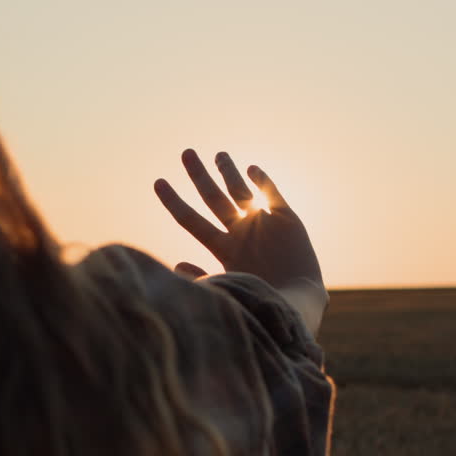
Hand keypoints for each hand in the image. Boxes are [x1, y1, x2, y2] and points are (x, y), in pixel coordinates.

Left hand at [154, 149, 324, 293]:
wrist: (298, 303)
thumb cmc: (261, 301)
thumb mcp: (228, 289)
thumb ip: (202, 278)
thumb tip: (175, 267)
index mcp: (223, 247)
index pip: (191, 220)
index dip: (173, 202)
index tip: (158, 182)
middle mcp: (239, 231)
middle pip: (212, 198)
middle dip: (198, 175)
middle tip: (186, 153)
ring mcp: (261, 223)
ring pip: (240, 191)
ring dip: (229, 172)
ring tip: (218, 154)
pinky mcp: (286, 219)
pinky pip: (272, 194)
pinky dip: (263, 180)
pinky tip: (251, 169)